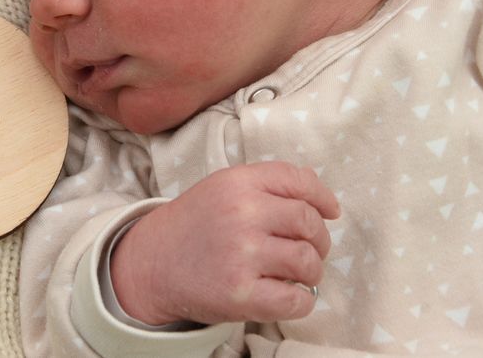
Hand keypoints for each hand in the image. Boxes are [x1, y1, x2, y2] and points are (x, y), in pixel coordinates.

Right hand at [110, 162, 339, 325]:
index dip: (323, 198)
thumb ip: (265, 184)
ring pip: (308, 262)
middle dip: (320, 239)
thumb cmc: (195, 225)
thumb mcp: (223, 188)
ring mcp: (242, 254)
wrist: (152, 264)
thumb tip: (319, 195)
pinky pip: (296, 300)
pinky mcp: (241, 294)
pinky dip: (301, 301)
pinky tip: (287, 295)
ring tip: (296, 275)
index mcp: (238, 183)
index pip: (299, 181)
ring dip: (311, 272)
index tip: (331, 212)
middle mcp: (242, 214)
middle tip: (310, 250)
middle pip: (309, 222)